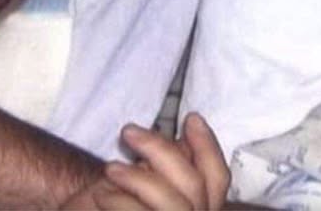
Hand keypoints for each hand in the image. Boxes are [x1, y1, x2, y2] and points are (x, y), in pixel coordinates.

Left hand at [61, 113, 229, 209]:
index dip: (208, 145)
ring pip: (173, 201)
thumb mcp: (146, 180)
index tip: (192, 117)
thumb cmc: (117, 206)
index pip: (218, 177)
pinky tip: (102, 194)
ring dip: (138, 178)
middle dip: (161, 150)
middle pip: (194, 183)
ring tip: (110, 168)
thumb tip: (183, 140)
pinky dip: (120, 201)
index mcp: (201, 205)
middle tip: (128, 130)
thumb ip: (169, 165)